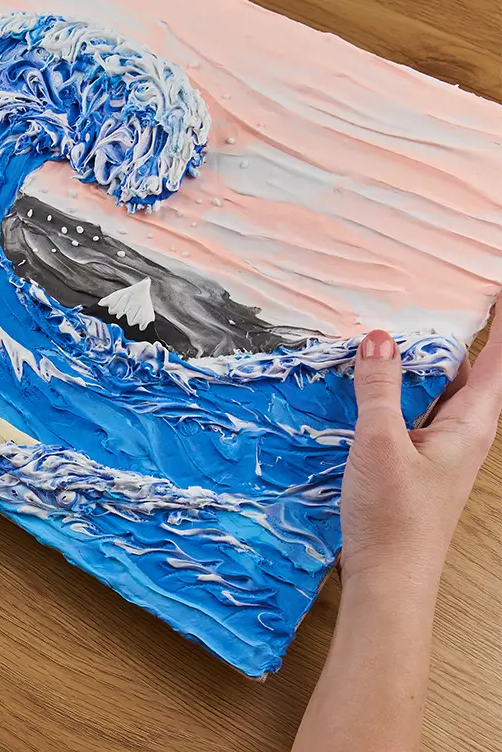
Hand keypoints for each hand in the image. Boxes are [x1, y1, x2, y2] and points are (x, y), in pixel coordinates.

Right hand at [340, 306, 500, 588]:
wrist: (388, 579)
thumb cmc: (394, 517)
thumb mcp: (380, 445)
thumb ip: (380, 389)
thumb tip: (380, 337)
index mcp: (470, 424)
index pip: (499, 361)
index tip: (497, 283)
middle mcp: (463, 430)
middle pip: (470, 368)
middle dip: (463, 329)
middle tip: (440, 290)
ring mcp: (439, 444)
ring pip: (439, 387)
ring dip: (425, 356)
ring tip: (404, 320)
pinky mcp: (414, 456)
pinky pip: (414, 405)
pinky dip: (400, 382)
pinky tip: (374, 373)